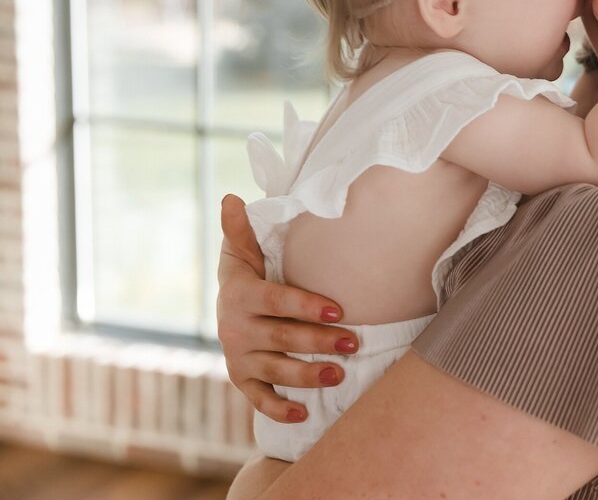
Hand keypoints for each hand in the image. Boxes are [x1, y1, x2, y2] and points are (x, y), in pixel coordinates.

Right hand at [216, 195, 358, 423]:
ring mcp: (238, 357)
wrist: (229, 307)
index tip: (338, 310)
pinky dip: (280, 410)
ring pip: (275, 370)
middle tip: (354, 343)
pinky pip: (259, 400)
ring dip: (307, 376)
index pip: (276, 302)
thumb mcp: (243, 250)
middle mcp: (234, 329)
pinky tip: (305, 414)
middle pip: (282, 338)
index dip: (306, 306)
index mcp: (239, 295)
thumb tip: (231, 198)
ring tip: (339, 374)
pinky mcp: (243, 380)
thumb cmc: (249, 273)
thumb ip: (241, 229)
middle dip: (318, 342)